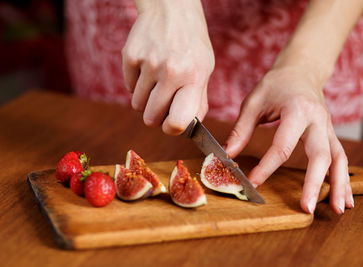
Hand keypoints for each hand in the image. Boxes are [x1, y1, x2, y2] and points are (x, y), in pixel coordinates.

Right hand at [122, 0, 213, 134]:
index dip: (171, 129)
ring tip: (156, 82)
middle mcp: (170, 72)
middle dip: (155, 116)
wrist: (172, 9)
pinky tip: (147, 68)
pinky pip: (128, 87)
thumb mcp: (205, 69)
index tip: (170, 124)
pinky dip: (136, 84)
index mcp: (193, 78)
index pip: (178, 122)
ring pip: (136, 105)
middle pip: (151, 118)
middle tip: (161, 103)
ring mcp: (148, 63)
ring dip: (145, 100)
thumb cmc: (192, 44)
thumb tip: (188, 128)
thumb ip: (198, 100)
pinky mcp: (130, 56)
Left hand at [225, 66, 353, 214]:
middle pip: (320, 155)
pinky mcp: (330, 135)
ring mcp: (328, 128)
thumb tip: (227, 156)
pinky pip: (341, 158)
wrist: (300, 72)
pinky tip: (345, 198)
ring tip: (337, 210)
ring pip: (338, 159)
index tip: (252, 182)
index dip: (267, 167)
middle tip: (306, 208)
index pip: (282, 145)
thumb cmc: (275, 85)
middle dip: (314, 183)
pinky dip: (345, 178)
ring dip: (339, 185)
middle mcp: (318, 120)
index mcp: (297, 109)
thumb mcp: (253, 102)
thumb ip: (240, 130)